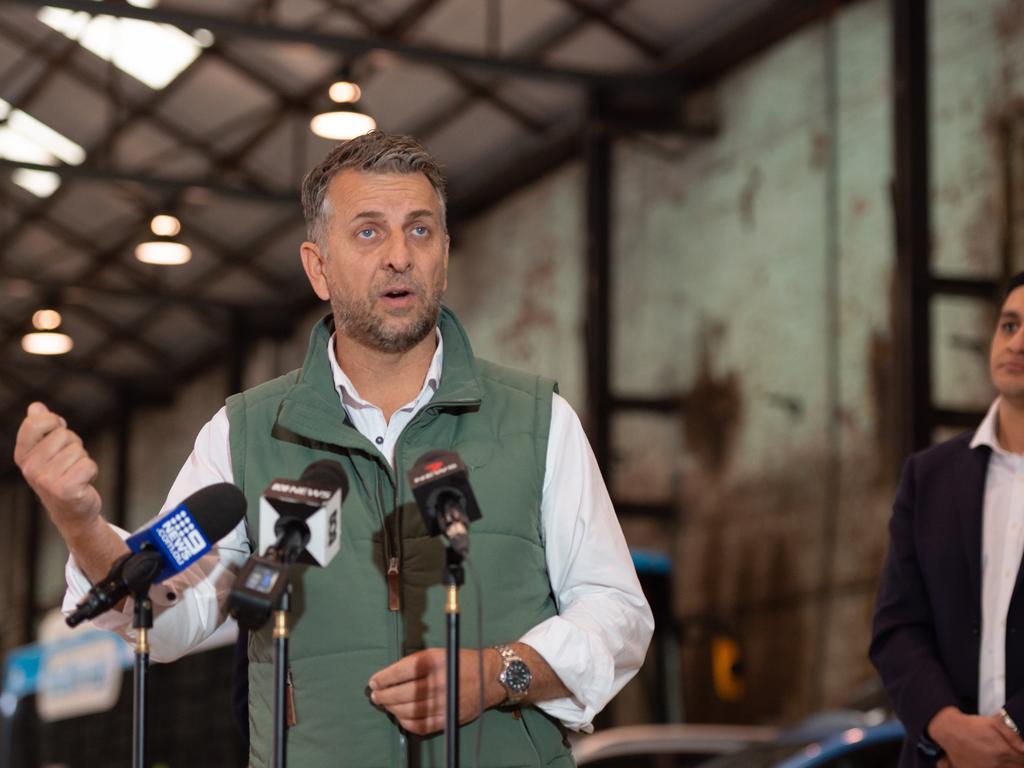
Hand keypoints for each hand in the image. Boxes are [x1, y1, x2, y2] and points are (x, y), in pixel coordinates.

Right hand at [14, 402, 100, 532]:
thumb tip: (36, 406)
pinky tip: (82, 484)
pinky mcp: (65, 489)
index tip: (59, 430)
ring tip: (75, 474)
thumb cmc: (62, 476)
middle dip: (74, 446)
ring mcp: (45, 480)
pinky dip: (91, 472)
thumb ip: (41, 429)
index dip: (53, 421)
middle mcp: (30, 468)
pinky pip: (89, 464)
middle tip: (69, 464)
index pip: (34, 423)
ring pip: (78, 450)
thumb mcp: (47, 452)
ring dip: (83, 460)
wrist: (72, 512)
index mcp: (23, 455)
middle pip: (64, 435)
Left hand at [368, 648, 503, 734]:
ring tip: (386, 705)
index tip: (374, 682)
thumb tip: (389, 676)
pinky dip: (407, 723)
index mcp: (435, 662)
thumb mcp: (438, 653)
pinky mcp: (448, 718)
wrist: (489, 676)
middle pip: (401, 694)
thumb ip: (415, 663)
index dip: (383, 678)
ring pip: (408, 711)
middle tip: (375, 696)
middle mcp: (439, 683)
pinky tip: (400, 716)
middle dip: (383, 696)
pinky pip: (421, 726)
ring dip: (392, 709)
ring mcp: (444, 703)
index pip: (400, 672)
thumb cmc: (461, 662)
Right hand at [928, 707, 1023, 766]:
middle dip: (1019, 763)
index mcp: (1002, 751)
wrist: (949, 730)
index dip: (1023, 757)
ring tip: (1001, 758)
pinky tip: (992, 762)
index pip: (1023, 760)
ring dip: (1008, 766)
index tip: (1021, 754)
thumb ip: (1012, 736)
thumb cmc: (972, 726)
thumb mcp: (993, 723)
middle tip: (1013, 756)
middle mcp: (996, 763)